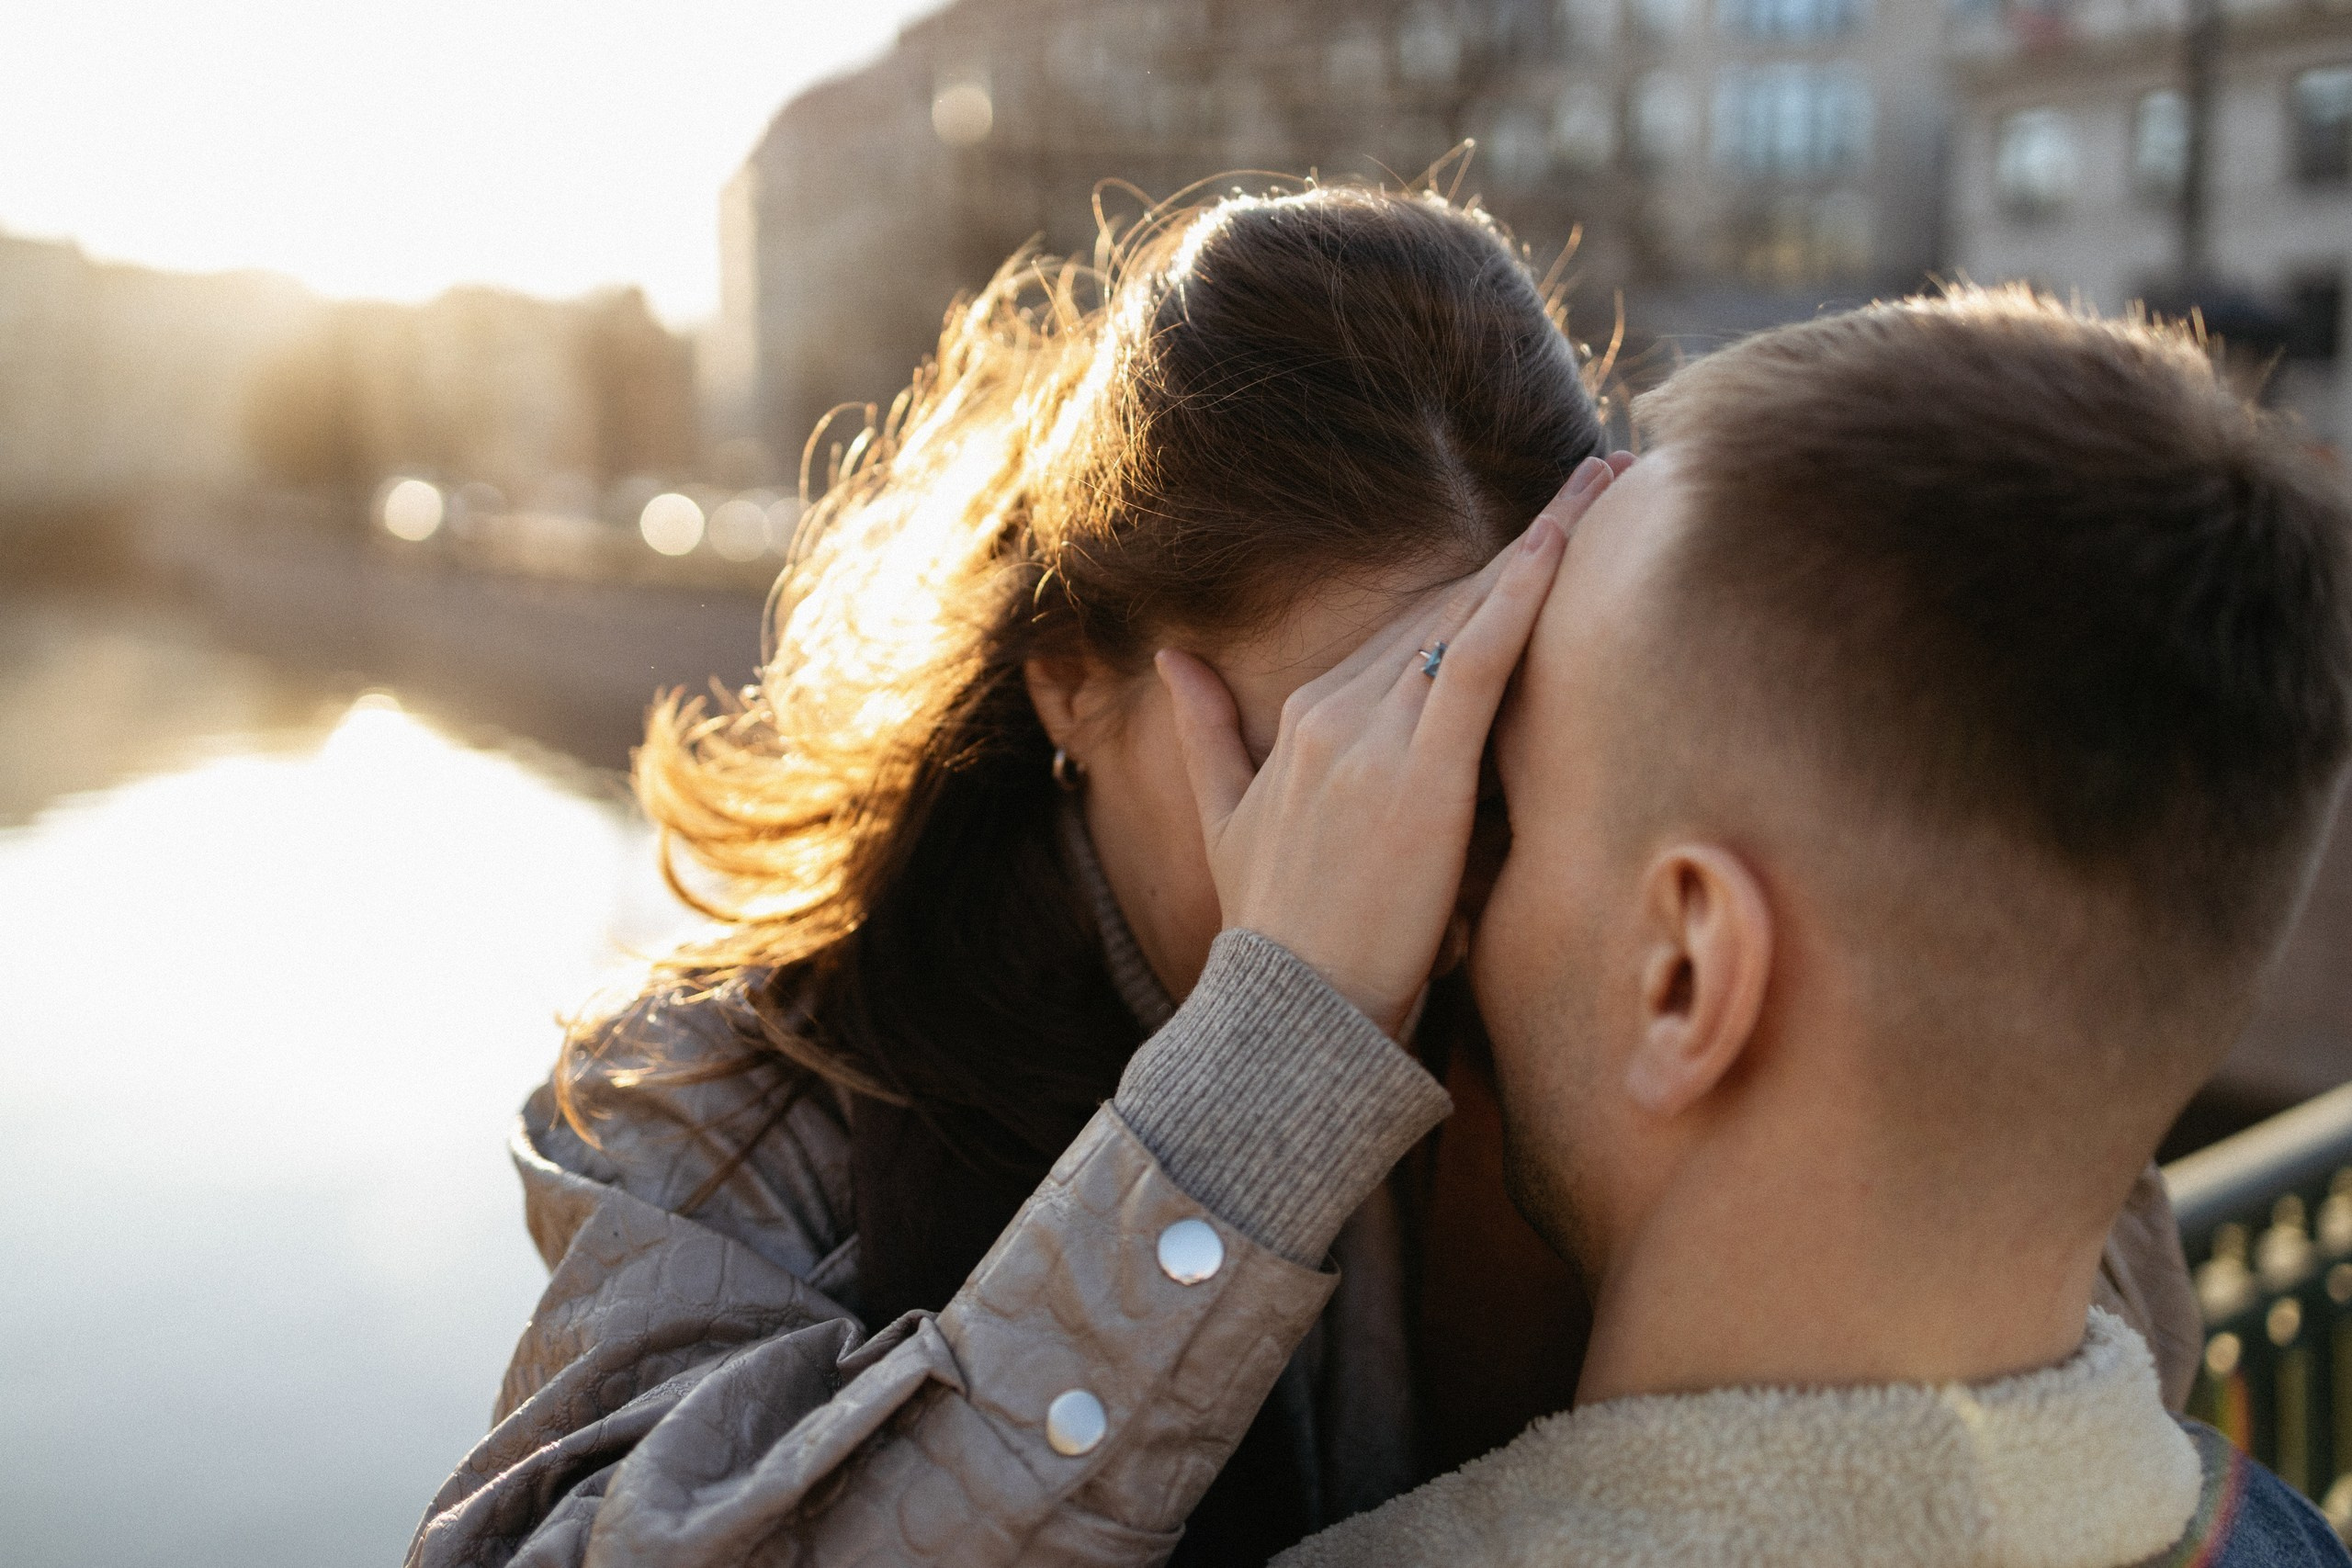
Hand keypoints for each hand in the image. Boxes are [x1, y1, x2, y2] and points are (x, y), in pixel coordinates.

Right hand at [1156, 459, 1622, 1036]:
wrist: (1291, 1012)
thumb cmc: (1274, 928)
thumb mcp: (1225, 817)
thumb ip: (1205, 730)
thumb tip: (1171, 661)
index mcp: (1305, 717)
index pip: (1406, 631)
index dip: (1480, 581)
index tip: (1545, 534)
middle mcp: (1339, 712)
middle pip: (1445, 608)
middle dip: (1528, 544)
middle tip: (1601, 481)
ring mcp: (1377, 739)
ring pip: (1468, 618)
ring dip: (1548, 544)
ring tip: (1609, 484)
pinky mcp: (1422, 776)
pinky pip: (1475, 662)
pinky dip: (1520, 598)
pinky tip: (1563, 546)